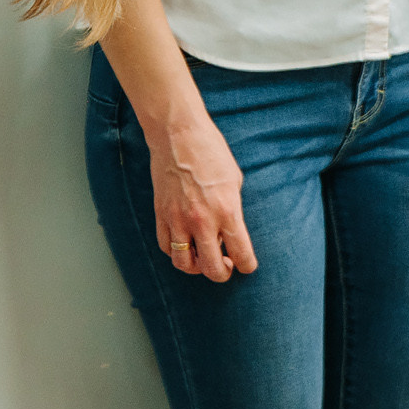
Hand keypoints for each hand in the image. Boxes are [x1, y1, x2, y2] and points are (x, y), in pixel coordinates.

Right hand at [149, 110, 258, 283]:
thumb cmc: (212, 152)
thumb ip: (233, 211)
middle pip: (212, 268)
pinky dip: (176, 252)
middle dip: (222, 273)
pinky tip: (185, 244)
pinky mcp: (161, 214)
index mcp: (227, 211)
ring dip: (196, 267)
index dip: (247, 266)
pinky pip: (166, 246)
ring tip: (204, 258)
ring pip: (184, 264)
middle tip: (226, 265)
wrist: (179, 134)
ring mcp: (178, 219)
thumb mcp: (235, 181)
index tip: (247, 265)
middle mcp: (202, 220)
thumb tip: (229, 233)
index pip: (241, 254)